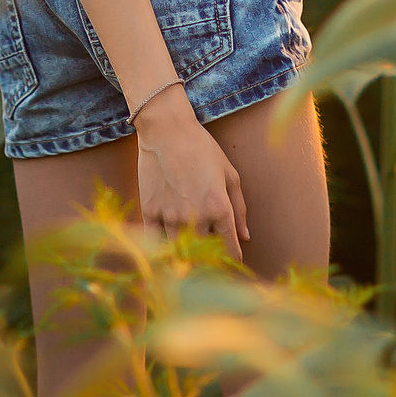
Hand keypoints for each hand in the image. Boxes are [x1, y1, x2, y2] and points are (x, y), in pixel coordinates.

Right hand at [132, 86, 248, 258]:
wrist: (166, 130)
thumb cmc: (202, 148)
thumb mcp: (229, 174)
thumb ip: (239, 208)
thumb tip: (245, 236)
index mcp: (219, 208)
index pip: (229, 247)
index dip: (233, 260)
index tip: (233, 266)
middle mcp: (196, 217)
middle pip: (204, 254)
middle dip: (210, 262)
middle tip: (212, 266)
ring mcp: (170, 217)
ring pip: (179, 252)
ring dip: (185, 259)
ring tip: (189, 263)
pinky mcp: (150, 212)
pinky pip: (156, 242)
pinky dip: (161, 250)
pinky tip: (165, 252)